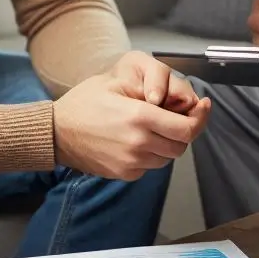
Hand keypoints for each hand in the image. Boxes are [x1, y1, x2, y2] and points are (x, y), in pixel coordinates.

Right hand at [53, 52, 211, 180]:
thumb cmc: (84, 103)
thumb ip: (152, 89)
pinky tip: (139, 139)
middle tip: (179, 116)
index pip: (186, 128)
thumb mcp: (117, 83)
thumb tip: (178, 99)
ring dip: (169, 143)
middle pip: (181, 145)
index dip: (200, 119)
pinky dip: (152, 154)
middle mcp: (139, 144)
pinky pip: (150, 166)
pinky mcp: (124, 174)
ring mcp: (131, 162)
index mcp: (140, 118)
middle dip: (184, 130)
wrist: (55, 132)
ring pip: (168, 158)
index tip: (203, 107)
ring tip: (155, 126)